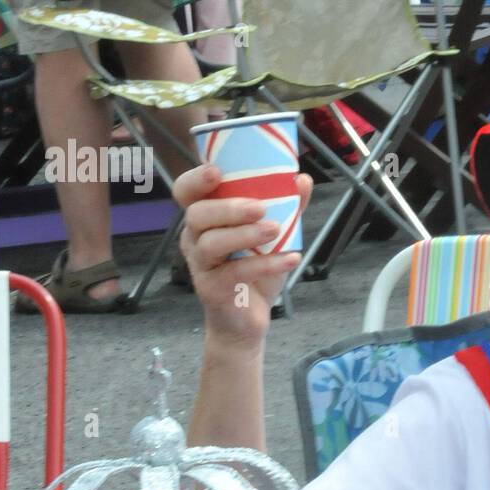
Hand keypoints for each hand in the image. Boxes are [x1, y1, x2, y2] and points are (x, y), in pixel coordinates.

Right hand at [174, 164, 311, 347]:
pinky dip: (266, 264)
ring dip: (245, 234)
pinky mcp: (211, 289)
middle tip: (260, 208)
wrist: (247, 319)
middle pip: (197, 214)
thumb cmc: (255, 270)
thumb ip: (287, 207)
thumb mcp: (274, 236)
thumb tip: (302, 180)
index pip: (187, 192)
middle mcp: (195, 238)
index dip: (196, 179)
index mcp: (205, 218)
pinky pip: (235, 273)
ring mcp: (200, 264)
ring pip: (211, 243)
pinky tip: (291, 259)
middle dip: (228, 208)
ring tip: (276, 230)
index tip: (217, 171)